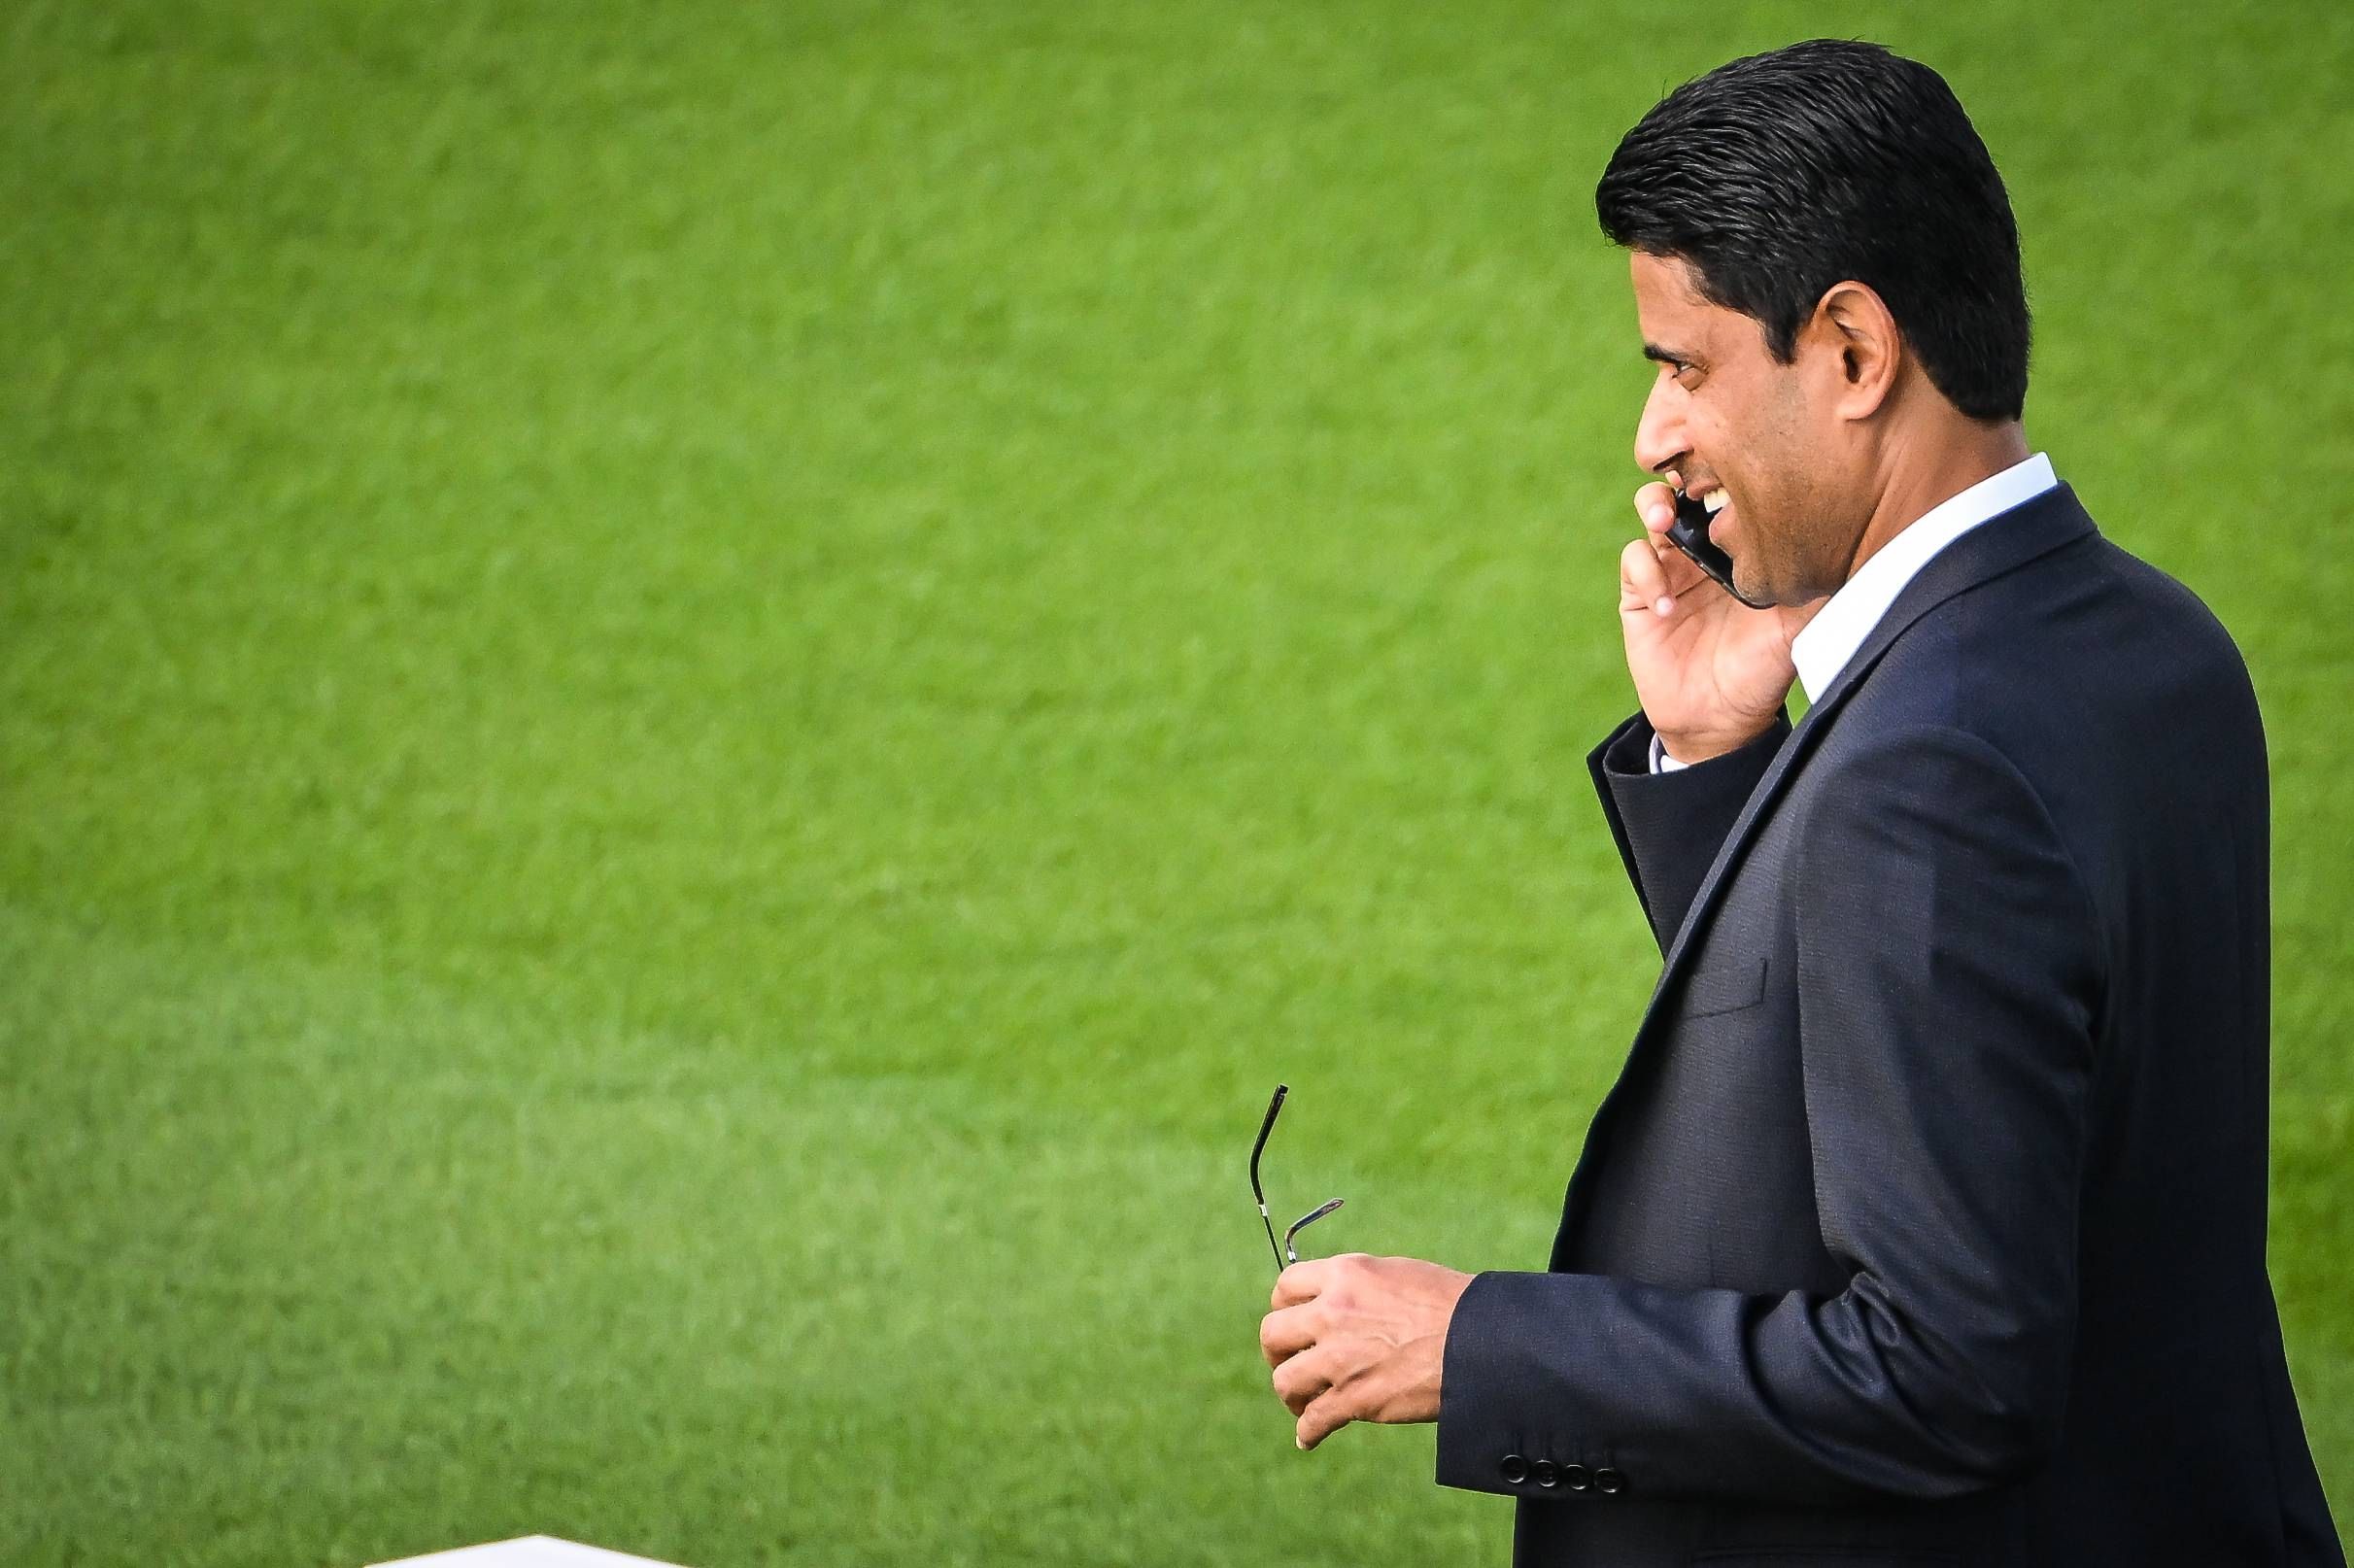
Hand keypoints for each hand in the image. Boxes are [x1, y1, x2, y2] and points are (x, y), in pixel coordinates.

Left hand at [1258, 1253, 1473, 1450]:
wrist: (1481, 1341)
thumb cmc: (1449, 1304)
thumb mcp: (1394, 1274)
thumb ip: (1355, 1286)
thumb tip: (1334, 1301)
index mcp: (1343, 1275)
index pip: (1284, 1288)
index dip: (1285, 1309)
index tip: (1294, 1324)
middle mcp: (1332, 1312)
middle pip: (1272, 1334)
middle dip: (1278, 1352)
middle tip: (1291, 1362)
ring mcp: (1339, 1358)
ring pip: (1285, 1381)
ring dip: (1291, 1394)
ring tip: (1303, 1401)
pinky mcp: (1354, 1398)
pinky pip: (1312, 1420)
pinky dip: (1307, 1432)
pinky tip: (1309, 1437)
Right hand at [1618, 481, 1810, 762]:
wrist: (1720, 720)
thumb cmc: (1763, 671)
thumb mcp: (1800, 627)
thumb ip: (1817, 588)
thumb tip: (1859, 549)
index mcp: (1743, 549)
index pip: (1733, 492)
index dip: (1730, 470)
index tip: (1739, 469)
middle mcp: (1706, 551)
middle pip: (1687, 486)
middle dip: (1682, 475)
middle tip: (1690, 487)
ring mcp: (1671, 570)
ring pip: (1652, 512)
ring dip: (1655, 508)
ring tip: (1665, 525)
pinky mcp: (1641, 596)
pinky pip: (1634, 562)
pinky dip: (1646, 572)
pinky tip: (1668, 604)